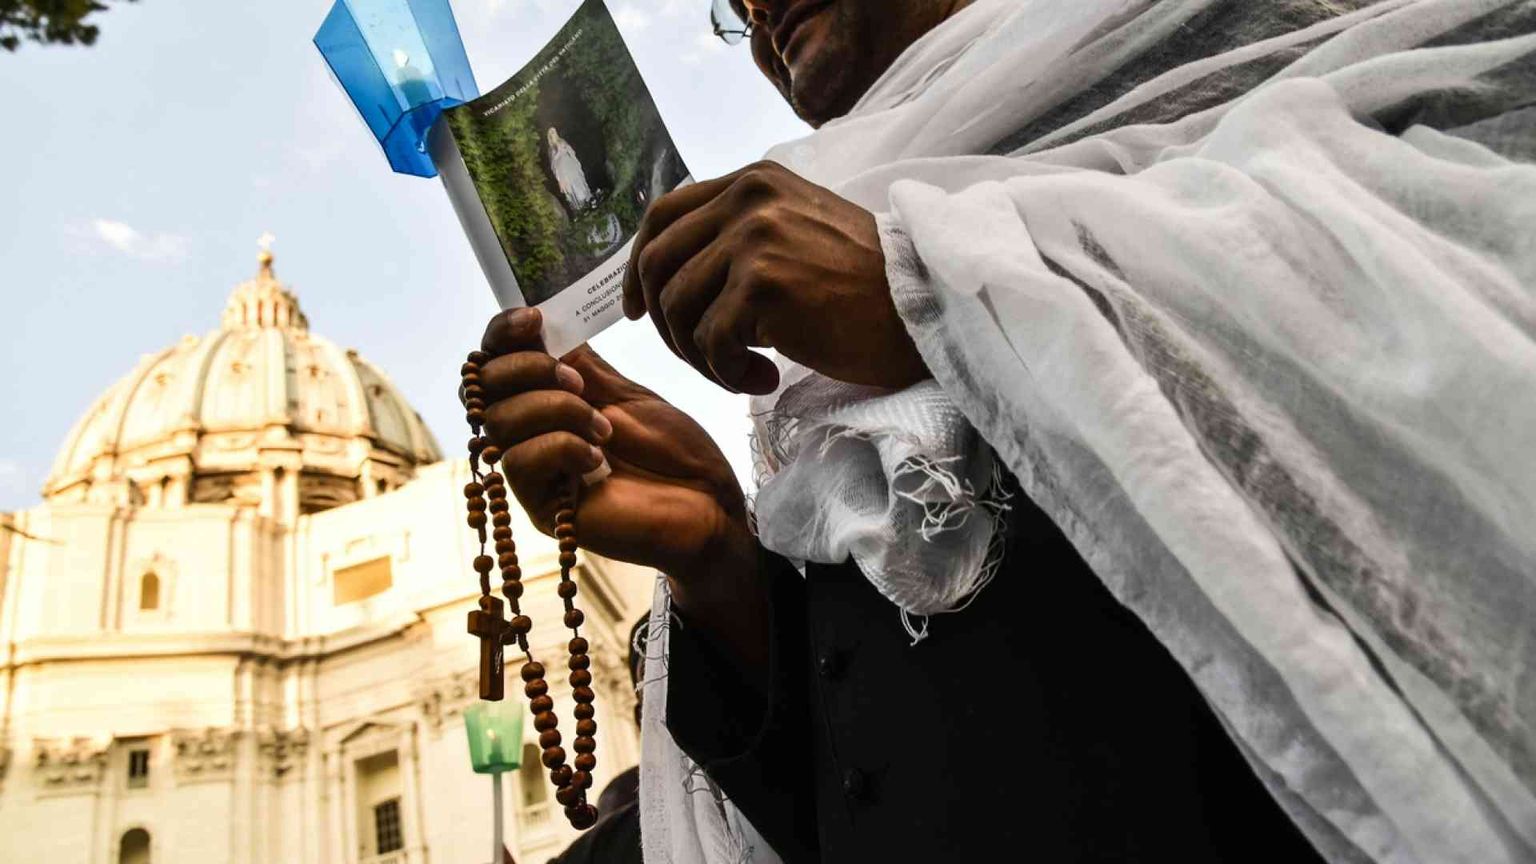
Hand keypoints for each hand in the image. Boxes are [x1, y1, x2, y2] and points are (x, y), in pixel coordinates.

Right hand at [475, 308, 767, 669]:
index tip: (534, 319)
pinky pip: (520, 462)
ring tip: (603, 426)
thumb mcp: (625, 393)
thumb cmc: (674, 451)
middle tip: (580, 381)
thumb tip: (540, 323)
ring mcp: (534, 474)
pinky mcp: (544, 509)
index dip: (501, 335)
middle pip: (482, 389)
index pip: (492, 363)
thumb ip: (580, 362)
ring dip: (554, 409)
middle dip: (528, 370)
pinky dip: (560, 446)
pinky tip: (597, 458)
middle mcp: (529, 437)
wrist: (709, 504)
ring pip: (499, 423)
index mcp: (545, 403)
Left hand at [621, 160, 927, 394]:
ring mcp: (754, 237)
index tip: (638, 310)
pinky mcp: (763, 283)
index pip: (663, 216)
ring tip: (741, 371)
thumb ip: (739, 234)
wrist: (924, 311)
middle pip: (657, 264)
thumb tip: (668, 271)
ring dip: (700, 356)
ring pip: (677, 308)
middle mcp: (748, 198)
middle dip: (664, 323)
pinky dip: (728, 374)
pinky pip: (709, 342)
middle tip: (699, 357)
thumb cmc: (865, 287)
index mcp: (752, 181)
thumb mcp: (797, 233)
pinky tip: (764, 380)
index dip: (638, 267)